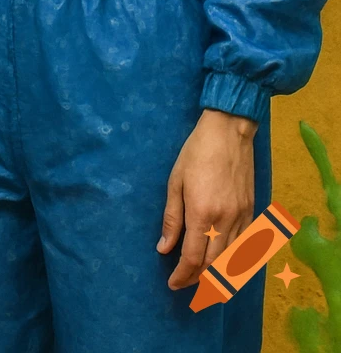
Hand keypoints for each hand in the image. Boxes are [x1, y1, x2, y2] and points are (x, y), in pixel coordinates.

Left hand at [158, 108, 256, 288]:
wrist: (229, 131)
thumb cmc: (196, 152)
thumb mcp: (175, 181)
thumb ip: (171, 218)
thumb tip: (164, 248)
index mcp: (202, 213)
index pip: (193, 258)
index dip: (182, 276)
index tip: (172, 283)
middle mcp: (225, 221)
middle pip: (214, 266)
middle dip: (198, 280)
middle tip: (184, 283)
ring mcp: (242, 218)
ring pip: (231, 260)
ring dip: (216, 274)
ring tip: (201, 277)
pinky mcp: (252, 212)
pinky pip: (244, 246)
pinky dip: (233, 259)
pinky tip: (222, 260)